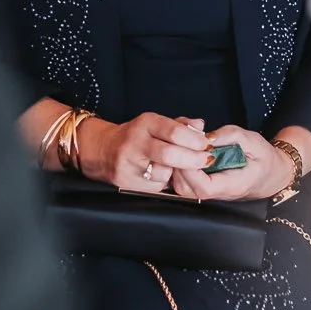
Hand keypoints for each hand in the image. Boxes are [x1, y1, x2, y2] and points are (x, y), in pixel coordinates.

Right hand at [79, 113, 212, 191]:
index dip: (194, 140)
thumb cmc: (137, 136)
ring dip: (175, 173)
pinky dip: (163, 182)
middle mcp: (134, 142)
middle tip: (205, 160)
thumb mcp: (156, 124)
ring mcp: (128, 163)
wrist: (103, 149)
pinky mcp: (126, 181)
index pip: (174, 131)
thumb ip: (180, 125)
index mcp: (145, 124)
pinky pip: (155, 186)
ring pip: (163, 173)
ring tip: (176, 167)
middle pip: (169, 154)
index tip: (206, 145)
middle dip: (192, 160)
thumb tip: (200, 126)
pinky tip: (160, 175)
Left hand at [170, 125, 292, 203]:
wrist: (270, 174)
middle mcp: (218, 192)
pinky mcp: (203, 186)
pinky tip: (184, 150)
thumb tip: (205, 136)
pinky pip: (184, 181)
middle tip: (180, 143)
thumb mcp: (252, 140)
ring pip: (181, 187)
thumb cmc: (263, 158)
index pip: (204, 188)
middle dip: (178, 165)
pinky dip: (178, 166)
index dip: (191, 170)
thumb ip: (229, 136)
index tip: (191, 150)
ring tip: (182, 144)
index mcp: (233, 185)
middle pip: (187, 189)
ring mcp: (209, 192)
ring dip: (176, 165)